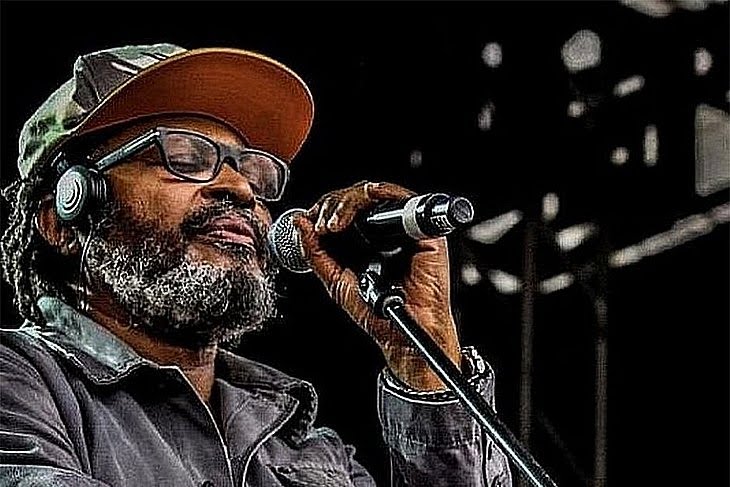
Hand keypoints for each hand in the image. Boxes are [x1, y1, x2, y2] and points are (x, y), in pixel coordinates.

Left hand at [294, 181, 461, 390]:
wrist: (400, 332)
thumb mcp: (334, 280)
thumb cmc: (377, 312)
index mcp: (364, 239)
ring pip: (373, 193)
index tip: (308, 223)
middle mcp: (384, 230)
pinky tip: (354, 218)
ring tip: (332, 226)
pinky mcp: (423, 230)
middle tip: (321, 226)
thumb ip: (315, 252)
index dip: (323, 209)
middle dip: (331, 205)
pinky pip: (402, 199)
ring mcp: (403, 228)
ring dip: (346, 202)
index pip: (342, 207)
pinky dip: (377, 196)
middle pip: (355, 196)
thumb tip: (300, 221)